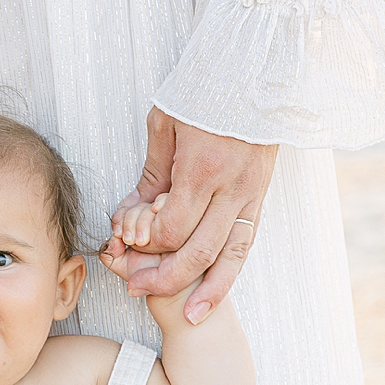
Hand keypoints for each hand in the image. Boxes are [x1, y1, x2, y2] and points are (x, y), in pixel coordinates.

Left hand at [98, 107, 277, 324]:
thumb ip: (152, 173)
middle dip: (163, 276)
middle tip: (134, 288)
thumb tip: (134, 210)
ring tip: (187, 316)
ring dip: (205, 290)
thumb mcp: (166, 123)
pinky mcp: (261, 197)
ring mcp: (251, 195)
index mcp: (202, 169)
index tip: (123, 244)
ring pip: (229, 257)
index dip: (144, 243)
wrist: (258, 68)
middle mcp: (231, 189)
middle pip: (197, 251)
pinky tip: (214, 294)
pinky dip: (230, 274)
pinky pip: (246, 244)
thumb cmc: (205, 89)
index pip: (170, 227)